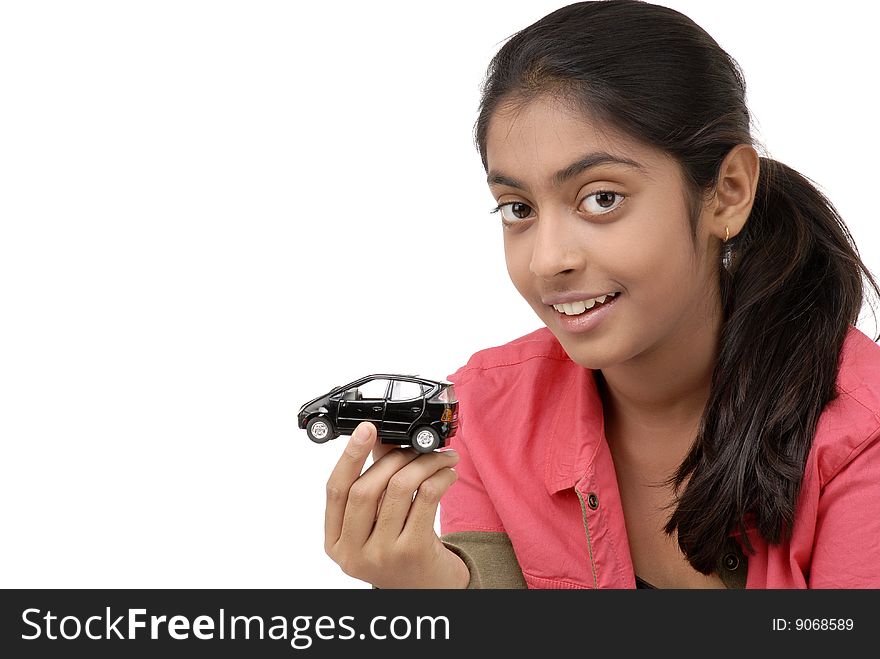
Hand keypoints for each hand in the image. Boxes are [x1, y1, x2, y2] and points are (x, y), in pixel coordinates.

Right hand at [324, 421, 469, 587]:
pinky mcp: (414, 552)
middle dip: (393, 458)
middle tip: (416, 446)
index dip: (349, 456)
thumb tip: (379, 438)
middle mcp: (354, 553)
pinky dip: (439, 478)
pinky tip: (447, 474)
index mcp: (337, 543)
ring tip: (439, 457)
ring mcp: (383, 555)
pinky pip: (426, 498)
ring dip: (423, 463)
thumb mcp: (378, 521)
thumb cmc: (401, 552)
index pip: (336, 491)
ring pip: (399, 488)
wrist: (430, 589)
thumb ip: (375, 482)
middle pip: (366, 488)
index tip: (366, 429)